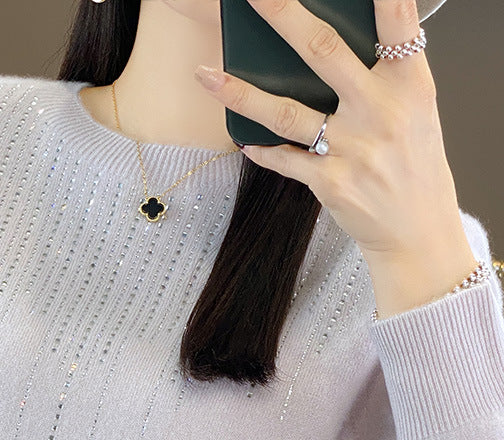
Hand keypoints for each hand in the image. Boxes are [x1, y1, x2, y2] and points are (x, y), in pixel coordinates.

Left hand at [193, 0, 472, 279]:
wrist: (417, 232)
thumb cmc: (415, 168)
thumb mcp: (416, 113)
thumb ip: (383, 79)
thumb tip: (330, 51)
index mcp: (410, 86)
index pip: (396, 24)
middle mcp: (380, 111)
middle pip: (324, 52)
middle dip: (284, 18)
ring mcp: (352, 148)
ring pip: (286, 111)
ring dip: (241, 94)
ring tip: (207, 76)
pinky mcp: (329, 182)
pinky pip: (283, 159)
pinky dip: (261, 150)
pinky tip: (243, 142)